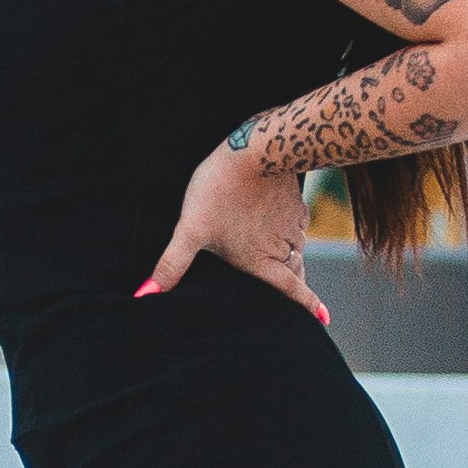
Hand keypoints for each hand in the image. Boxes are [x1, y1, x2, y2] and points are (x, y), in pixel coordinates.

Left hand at [133, 136, 331, 320]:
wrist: (257, 149)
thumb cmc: (220, 190)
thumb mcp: (190, 229)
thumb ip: (171, 264)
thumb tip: (144, 294)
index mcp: (261, 261)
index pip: (290, 291)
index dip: (306, 306)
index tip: (323, 319)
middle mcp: (283, 248)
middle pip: (294, 274)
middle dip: (296, 286)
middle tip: (297, 297)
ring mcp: (293, 225)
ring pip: (297, 250)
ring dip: (292, 260)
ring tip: (281, 264)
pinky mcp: (296, 203)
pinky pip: (297, 227)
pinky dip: (291, 234)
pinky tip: (278, 228)